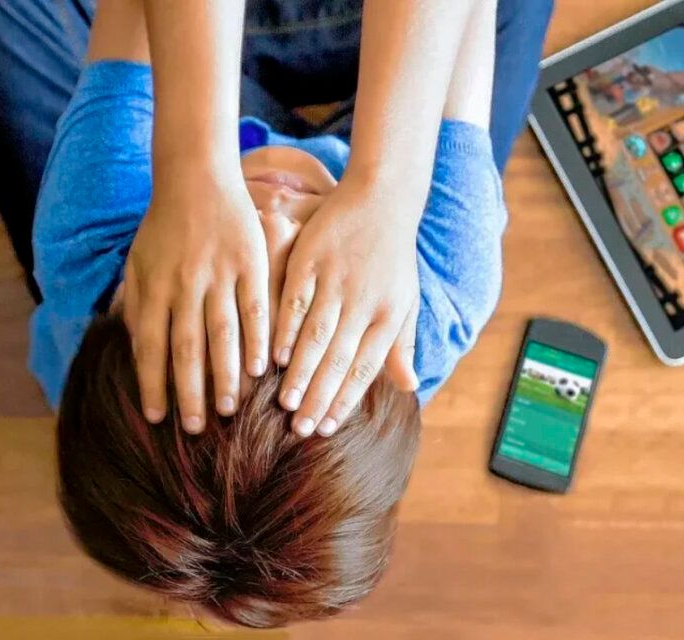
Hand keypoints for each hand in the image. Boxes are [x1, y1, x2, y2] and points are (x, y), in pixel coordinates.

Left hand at [123, 165, 269, 433]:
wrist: (195, 179)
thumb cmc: (162, 228)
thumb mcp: (137, 264)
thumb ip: (136, 307)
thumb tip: (136, 353)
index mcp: (153, 287)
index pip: (150, 346)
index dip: (153, 384)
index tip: (158, 417)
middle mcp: (183, 284)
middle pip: (186, 348)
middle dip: (189, 392)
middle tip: (196, 429)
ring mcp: (218, 274)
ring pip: (221, 333)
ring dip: (225, 375)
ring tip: (229, 410)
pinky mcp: (249, 263)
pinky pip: (255, 308)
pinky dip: (257, 340)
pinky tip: (261, 369)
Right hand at [273, 175, 420, 436]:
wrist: (382, 198)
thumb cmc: (393, 257)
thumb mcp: (406, 300)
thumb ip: (401, 345)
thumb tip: (408, 387)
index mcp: (388, 315)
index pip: (364, 368)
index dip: (344, 400)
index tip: (325, 428)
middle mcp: (364, 302)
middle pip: (338, 359)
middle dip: (319, 397)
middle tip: (299, 428)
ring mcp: (336, 281)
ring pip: (316, 335)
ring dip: (301, 372)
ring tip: (284, 402)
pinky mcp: (311, 261)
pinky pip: (295, 301)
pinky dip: (285, 330)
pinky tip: (275, 356)